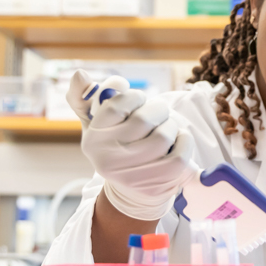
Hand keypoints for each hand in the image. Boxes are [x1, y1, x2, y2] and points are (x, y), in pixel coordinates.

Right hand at [66, 70, 195, 219]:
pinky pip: (179, 156)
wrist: (130, 192)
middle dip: (158, 110)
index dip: (136, 96)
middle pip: (144, 119)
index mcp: (93, 138)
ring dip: (172, 125)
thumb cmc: (117, 146)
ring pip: (163, 136)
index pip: (118, 103)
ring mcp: (130, 176)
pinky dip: (185, 142)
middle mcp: (107, 158)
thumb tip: (79, 74)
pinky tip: (180, 139)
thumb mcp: (97, 122)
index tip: (140, 101)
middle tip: (160, 114)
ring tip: (168, 127)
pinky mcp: (155, 186)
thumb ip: (85, 95)